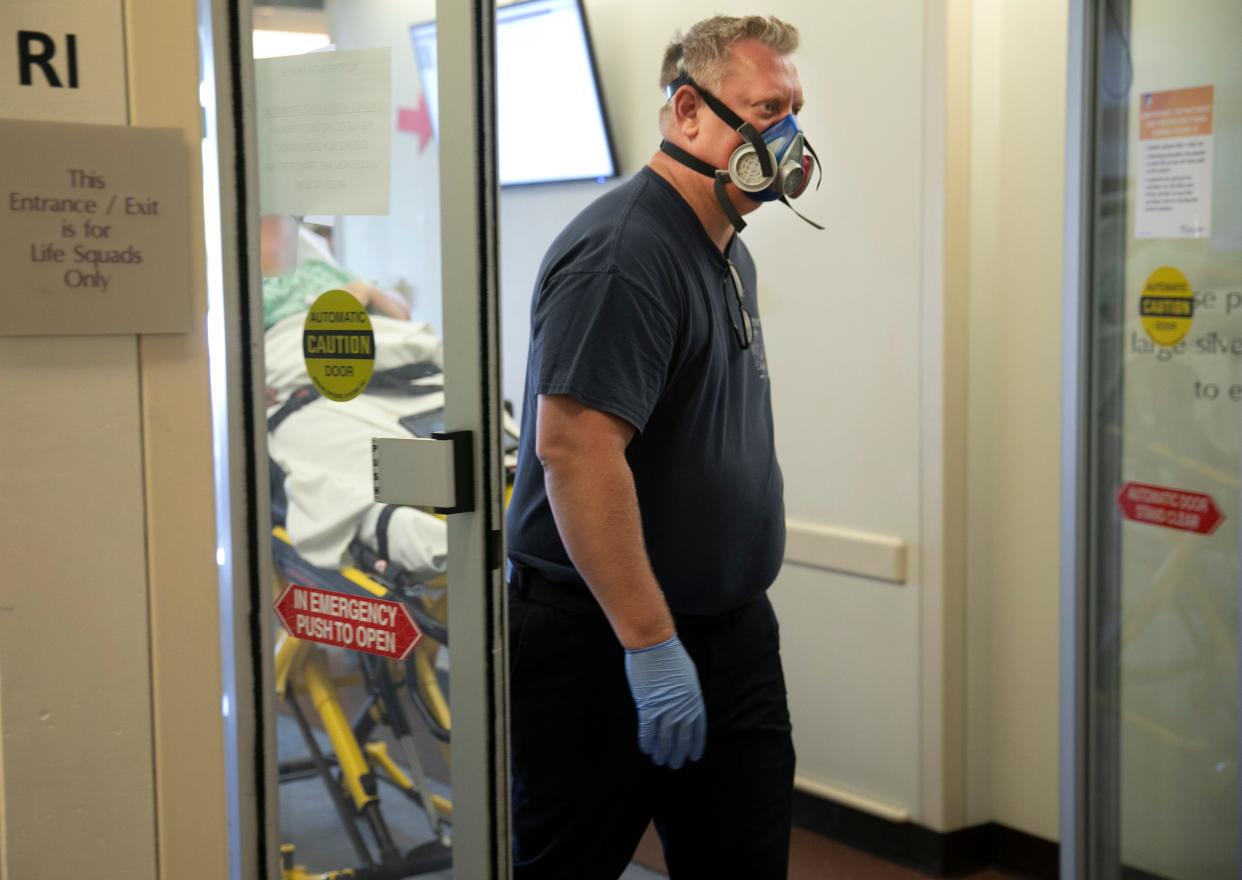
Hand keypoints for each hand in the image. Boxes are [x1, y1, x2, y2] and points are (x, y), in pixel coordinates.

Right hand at [624, 636, 706, 768]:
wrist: (654, 644)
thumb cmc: (671, 655)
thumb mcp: (688, 675)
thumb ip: (687, 694)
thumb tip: (684, 706)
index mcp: (694, 700)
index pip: (697, 730)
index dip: (695, 745)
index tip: (693, 756)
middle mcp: (682, 708)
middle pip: (681, 737)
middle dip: (678, 753)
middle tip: (675, 765)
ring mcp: (665, 708)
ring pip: (664, 738)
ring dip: (662, 752)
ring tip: (660, 761)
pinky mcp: (648, 706)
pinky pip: (647, 730)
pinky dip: (647, 741)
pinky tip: (646, 749)